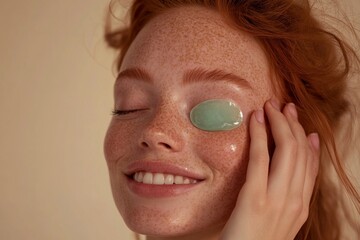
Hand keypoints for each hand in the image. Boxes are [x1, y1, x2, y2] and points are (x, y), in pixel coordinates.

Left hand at [221, 99, 319, 239]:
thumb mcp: (276, 219)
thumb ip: (284, 195)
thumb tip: (287, 170)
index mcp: (301, 206)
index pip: (311, 165)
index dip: (306, 140)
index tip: (300, 124)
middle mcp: (295, 201)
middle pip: (300, 152)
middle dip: (293, 125)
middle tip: (284, 107)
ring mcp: (277, 199)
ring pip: (286, 150)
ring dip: (278, 123)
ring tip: (271, 106)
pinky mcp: (254, 198)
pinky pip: (260, 158)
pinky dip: (259, 134)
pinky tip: (255, 119)